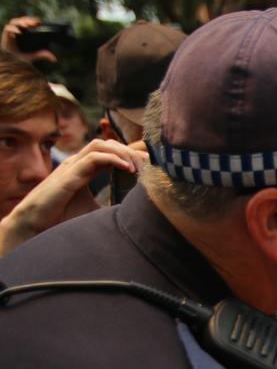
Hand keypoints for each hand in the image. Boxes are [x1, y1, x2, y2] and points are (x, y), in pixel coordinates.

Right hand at [0, 139, 146, 256]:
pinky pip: (94, 157)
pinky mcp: (69, 174)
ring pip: (101, 144)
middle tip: (148, 166)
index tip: (149, 167)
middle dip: (130, 151)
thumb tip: (135, 216)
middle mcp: (79, 163)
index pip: (111, 152)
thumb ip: (111, 208)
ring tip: (137, 167)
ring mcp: (73, 166)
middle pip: (109, 144)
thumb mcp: (94, 211)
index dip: (131, 155)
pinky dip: (113, 158)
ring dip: (123, 152)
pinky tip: (126, 169)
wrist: (36, 224)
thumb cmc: (62, 218)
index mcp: (86, 169)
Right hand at [1, 16, 56, 62]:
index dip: (32, 20)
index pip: (28, 21)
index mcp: (25, 32)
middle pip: (22, 20)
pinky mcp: (5, 35)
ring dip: (21, 21)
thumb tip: (54, 59)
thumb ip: (43, 55)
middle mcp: (17, 30)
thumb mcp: (34, 55)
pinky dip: (13, 29)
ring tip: (27, 25)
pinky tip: (19, 31)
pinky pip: (8, 28)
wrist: (12, 62)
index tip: (39, 22)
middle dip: (28, 20)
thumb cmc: (22, 57)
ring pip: (14, 21)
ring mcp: (11, 32)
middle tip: (34, 23)